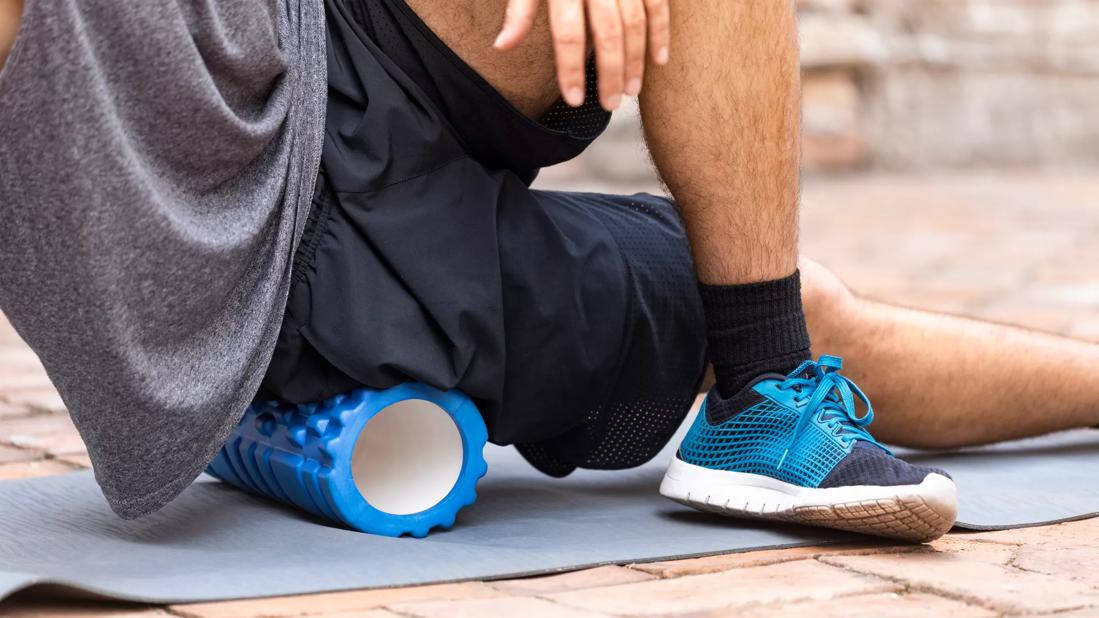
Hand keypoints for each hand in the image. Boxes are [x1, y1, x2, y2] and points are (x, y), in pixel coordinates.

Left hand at [494, 0, 669, 111]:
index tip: (574, 99)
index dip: (571, 68)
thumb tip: (502, 47)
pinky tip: (659, 61)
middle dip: (609, 73)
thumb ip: (520, 11)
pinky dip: (661, 32)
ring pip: (635, 23)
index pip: (568, 32)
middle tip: (610, 105)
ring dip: (636, 60)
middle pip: (607, 33)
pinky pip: (658, 4)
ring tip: (630, 92)